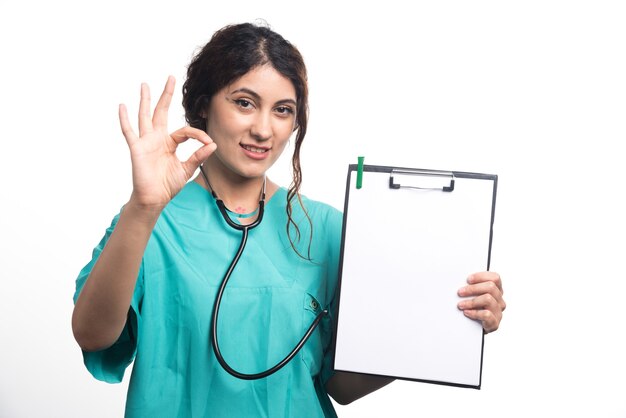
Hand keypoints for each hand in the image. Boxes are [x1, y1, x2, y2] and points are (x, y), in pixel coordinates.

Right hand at [119, 76, 216, 210]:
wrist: (154, 198)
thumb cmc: (167, 185)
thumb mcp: (187, 169)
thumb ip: (198, 156)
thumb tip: (213, 145)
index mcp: (169, 143)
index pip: (185, 131)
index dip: (198, 134)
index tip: (208, 142)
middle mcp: (157, 139)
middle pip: (161, 112)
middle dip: (166, 96)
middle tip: (171, 78)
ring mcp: (145, 142)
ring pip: (145, 116)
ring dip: (145, 100)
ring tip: (145, 85)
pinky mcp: (137, 148)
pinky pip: (129, 132)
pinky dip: (125, 119)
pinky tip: (123, 106)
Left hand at [457, 271, 505, 332]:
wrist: (471, 330)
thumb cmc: (471, 309)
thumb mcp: (472, 296)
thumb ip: (470, 287)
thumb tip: (458, 280)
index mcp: (496, 290)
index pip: (495, 278)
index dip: (481, 276)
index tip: (468, 279)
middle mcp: (499, 300)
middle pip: (491, 287)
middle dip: (473, 288)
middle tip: (460, 292)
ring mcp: (498, 312)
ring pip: (489, 299)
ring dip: (472, 301)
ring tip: (460, 304)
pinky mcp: (494, 323)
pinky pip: (487, 314)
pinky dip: (474, 313)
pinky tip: (466, 312)